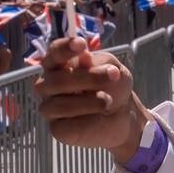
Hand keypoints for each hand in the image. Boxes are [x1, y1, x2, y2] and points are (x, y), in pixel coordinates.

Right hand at [34, 37, 145, 160]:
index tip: (82, 44)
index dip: (65, 48)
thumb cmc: (113, 86)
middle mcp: (49, 85)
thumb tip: (84, 58)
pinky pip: (66, 124)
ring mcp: (50, 107)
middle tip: (113, 75)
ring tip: (108, 101)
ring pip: (59, 105)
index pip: (54, 53)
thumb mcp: (113, 68)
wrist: (124, 114)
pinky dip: (87, 118)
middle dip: (88, 77)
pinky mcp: (57, 129)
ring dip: (89, 100)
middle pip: (56, 80)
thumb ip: (98, 63)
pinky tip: (99, 115)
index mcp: (59, 65)